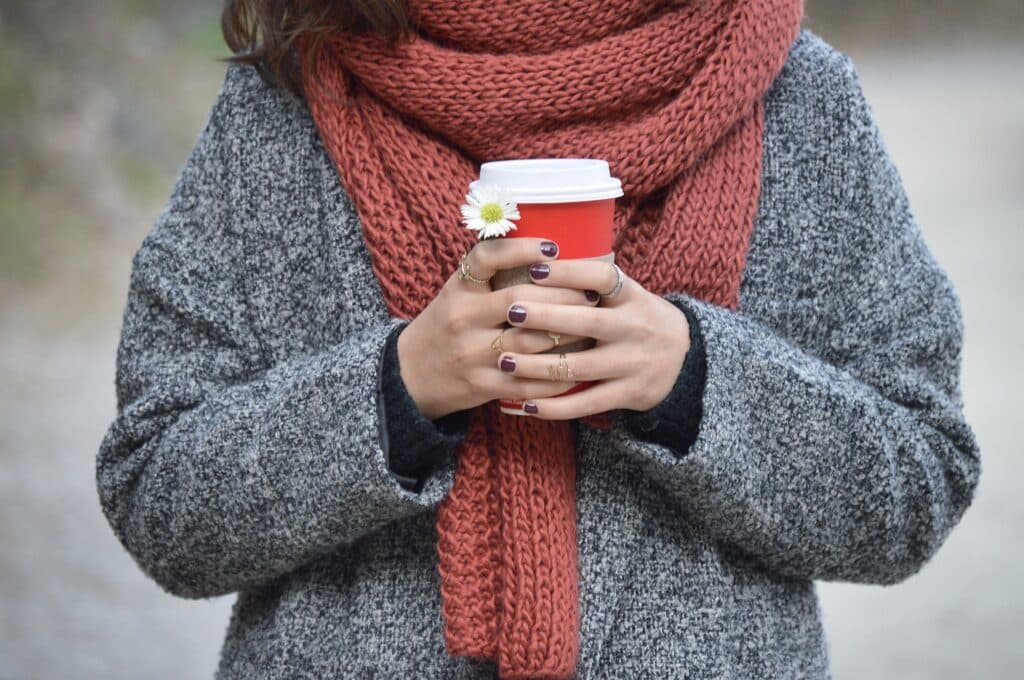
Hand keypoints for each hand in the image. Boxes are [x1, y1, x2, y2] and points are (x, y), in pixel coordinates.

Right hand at [397, 237, 601, 420]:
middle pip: (520, 301)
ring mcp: (472, 355)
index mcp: (458, 290)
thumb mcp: (456, 293)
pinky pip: (528, 381)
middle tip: (592, 292)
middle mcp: (463, 319)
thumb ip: (490, 275)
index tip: (553, 246)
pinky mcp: (482, 385)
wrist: (410, 375)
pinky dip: (557, 374)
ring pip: (530, 342)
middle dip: (563, 295)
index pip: (486, 258)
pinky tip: (577, 364)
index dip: (521, 249)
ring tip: (592, 324)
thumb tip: (547, 252)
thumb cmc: (445, 326)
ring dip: (567, 333)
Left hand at [499, 259, 689, 419]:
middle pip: (587, 322)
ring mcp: (632, 364)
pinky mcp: (628, 394)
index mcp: (633, 297)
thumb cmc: (637, 320)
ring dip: (537, 366)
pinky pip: (586, 403)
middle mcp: (635, 328)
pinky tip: (526, 404)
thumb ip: (593, 284)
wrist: (684, 361)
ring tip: (504, 361)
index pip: (603, 277)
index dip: (569, 272)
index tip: (535, 268)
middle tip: (509, 311)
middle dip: (545, 317)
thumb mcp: (628, 295)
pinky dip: (554, 407)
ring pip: (579, 367)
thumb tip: (535, 258)